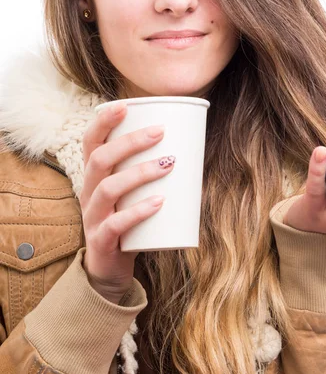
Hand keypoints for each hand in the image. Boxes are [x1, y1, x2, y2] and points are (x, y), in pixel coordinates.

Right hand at [80, 102, 174, 302]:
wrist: (109, 268)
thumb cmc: (127, 221)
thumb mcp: (130, 193)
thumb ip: (148, 171)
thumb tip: (190, 147)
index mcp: (93, 177)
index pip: (89, 142)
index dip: (103, 122)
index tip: (125, 105)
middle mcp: (88, 193)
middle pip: (99, 159)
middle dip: (130, 142)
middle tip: (160, 132)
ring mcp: (93, 217)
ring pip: (108, 189)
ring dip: (140, 173)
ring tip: (168, 164)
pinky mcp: (102, 241)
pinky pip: (116, 224)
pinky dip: (138, 211)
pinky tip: (158, 203)